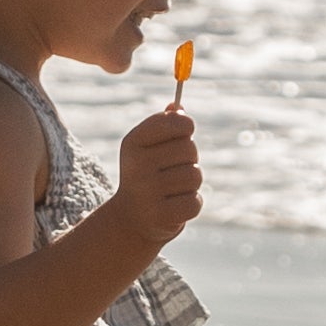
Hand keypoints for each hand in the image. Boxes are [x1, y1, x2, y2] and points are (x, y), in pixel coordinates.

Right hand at [113, 102, 202, 255]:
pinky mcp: (161, 216)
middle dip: (189, 158)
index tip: (183, 133)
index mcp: (133, 143)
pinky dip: (191, 203)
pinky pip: (195, 201)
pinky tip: (175, 205)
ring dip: (191, 183)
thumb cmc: (147, 174)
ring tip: (173, 188)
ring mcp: (147, 192)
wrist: (130, 219)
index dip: (186, 126)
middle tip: (174, 167)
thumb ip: (164, 125)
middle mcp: (136, 166)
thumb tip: (178, 107)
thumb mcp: (148, 147)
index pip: (176, 122)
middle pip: (190, 149)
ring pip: (195, 175)